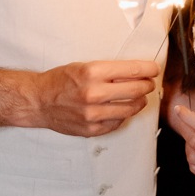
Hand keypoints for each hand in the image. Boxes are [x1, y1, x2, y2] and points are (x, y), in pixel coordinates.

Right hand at [23, 60, 158, 135]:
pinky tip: (122, 109)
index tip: (154, 70)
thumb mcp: (84, 66)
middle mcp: (93, 93)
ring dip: (139, 102)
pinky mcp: (91, 129)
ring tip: (139, 97)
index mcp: (92, 72)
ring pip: (130, 109)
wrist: (39, 101)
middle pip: (136, 90)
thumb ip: (109, 71)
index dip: (148, 70)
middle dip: (146, 85)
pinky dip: (123, 115)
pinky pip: (118, 123)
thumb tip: (137, 73)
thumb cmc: (61, 81)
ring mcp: (93, 114)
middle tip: (148, 84)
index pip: (132, 70)